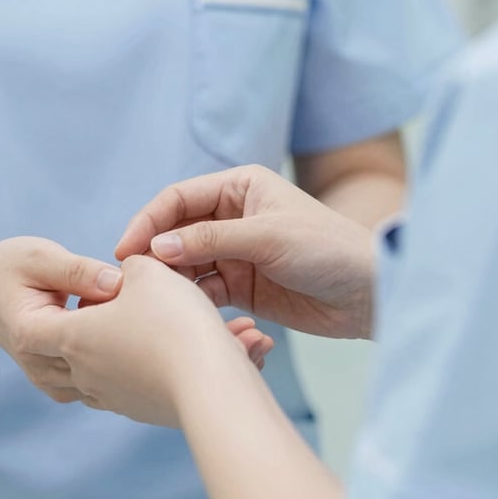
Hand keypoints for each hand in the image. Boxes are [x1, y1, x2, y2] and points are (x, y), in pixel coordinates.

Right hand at [0, 237, 123, 402]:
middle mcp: (40, 367)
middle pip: (101, 363)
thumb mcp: (41, 257)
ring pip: (104, 380)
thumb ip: (78, 270)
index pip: (88, 332)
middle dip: (130, 338)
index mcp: (33, 333)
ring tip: (138, 321)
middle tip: (150, 308)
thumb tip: (119, 283)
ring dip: (125, 356)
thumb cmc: (12, 267)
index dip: (121, 312)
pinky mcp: (62, 386)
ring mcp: (50, 383)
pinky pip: (99, 384)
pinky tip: (125, 337)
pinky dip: (115, 365)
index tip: (139, 290)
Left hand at [30, 255, 273, 426]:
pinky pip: (131, 385)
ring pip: (98, 371)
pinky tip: (174, 348)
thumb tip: (125, 275)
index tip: (68, 293)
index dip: (44, 308)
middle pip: (61, 354)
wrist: (213, 385)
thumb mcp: (147, 272)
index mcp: (75, 338)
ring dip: (116, 347)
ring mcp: (113, 397)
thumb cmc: (172, 321)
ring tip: (147, 325)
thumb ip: (128, 266)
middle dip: (78, 328)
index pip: (33, 330)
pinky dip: (145, 365)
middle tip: (107, 304)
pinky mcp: (143, 411)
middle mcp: (86, 374)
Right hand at [116, 166, 375, 338]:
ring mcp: (235, 251)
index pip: (179, 199)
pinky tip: (181, 310)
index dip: (149, 221)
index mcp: (238, 187)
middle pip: (177, 230)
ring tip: (154, 297)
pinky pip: (204, 288)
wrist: (371, 293)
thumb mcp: (266, 236)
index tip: (127, 249)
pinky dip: (191, 298)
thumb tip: (157, 247)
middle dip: (154, 251)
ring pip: (186, 261)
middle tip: (132, 279)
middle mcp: (232, 215)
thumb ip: (210, 240)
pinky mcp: (242, 285)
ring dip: (170, 277)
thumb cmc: (327, 249)